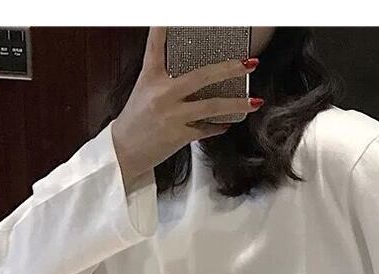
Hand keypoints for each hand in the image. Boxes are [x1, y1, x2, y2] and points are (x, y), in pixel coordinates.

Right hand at [110, 26, 262, 191]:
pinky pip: (206, 129)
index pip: (157, 45)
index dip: (164, 27)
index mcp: (150, 77)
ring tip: (254, 101)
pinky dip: (219, 126)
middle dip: (229, 68)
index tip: (174, 15)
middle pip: (202, 76)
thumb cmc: (135, 122)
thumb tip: (193, 76)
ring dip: (237, 104)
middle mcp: (162, 93)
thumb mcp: (145, 92)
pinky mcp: (179, 135)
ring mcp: (172, 115)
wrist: (124, 152)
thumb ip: (166, 80)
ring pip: (212, 106)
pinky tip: (227, 123)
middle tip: (248, 63)